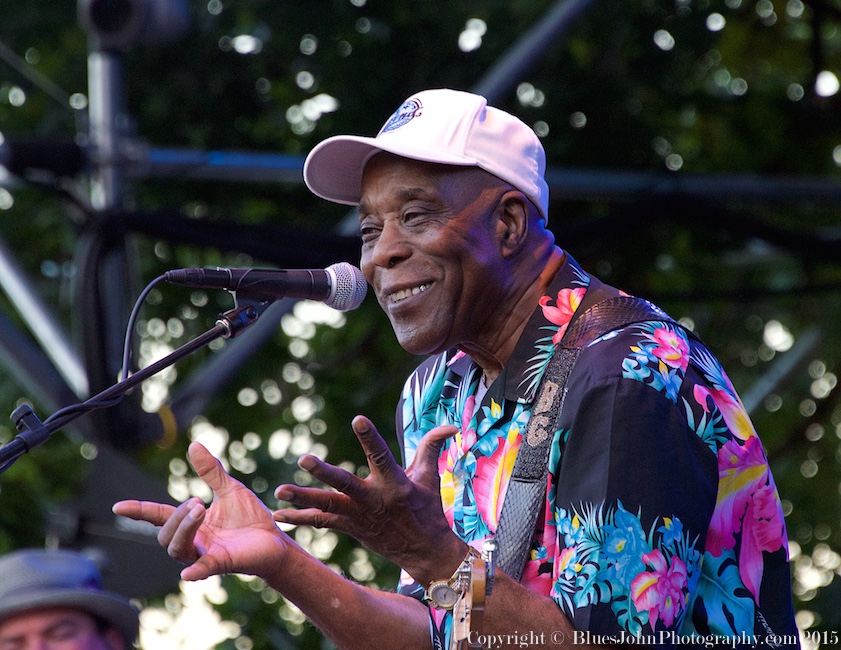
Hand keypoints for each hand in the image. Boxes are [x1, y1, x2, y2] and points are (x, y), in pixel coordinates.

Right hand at [113, 441, 288, 580]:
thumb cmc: (251, 519)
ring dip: (184, 527)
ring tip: (200, 508)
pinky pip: (203, 569)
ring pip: (177, 549)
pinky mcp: (223, 563)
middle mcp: (195, 540)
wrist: (276, 540)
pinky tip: (188, 572)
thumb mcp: (230, 489)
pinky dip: (195, 570)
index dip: (140, 511)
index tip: (118, 506)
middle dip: (175, 516)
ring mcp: (206, 554)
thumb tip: (194, 444)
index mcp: (193, 523)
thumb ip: (211, 471)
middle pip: (165, 535)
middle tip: (198, 501)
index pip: (159, 516)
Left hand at [272, 415, 466, 584]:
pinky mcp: (350, 527)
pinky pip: (322, 523)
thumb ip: (432, 447)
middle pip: (345, 484)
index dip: (370, 438)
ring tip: (279, 490)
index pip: (381, 455)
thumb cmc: (427, 508)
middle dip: (324, 473)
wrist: (424, 552)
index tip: (358, 420)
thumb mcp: (430, 477)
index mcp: (395, 484)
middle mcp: (374, 500)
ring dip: (302, 498)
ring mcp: (359, 516)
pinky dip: (300, 518)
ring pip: (327, 506)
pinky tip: (279, 513)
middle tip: (304, 459)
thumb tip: (451, 426)